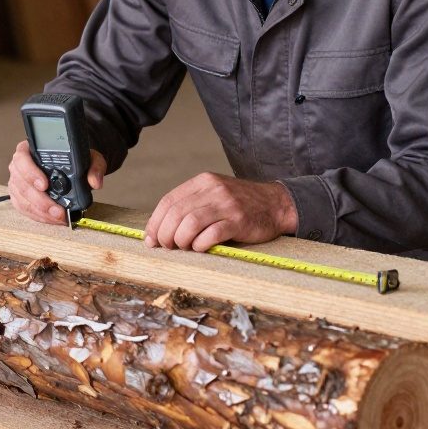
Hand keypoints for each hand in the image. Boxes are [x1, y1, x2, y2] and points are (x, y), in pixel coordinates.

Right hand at [7, 140, 106, 224]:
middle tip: (57, 210)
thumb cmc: (74, 160)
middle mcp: (20, 166)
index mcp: (30, 150)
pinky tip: (52, 218)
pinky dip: (39, 216)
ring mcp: (18, 182)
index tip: (44, 185)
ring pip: (22, 199)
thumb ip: (94, 167)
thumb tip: (95, 181)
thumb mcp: (88, 158)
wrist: (72, 167)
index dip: (30, 173)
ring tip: (58, 216)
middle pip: (21, 184)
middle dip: (40, 200)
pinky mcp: (20, 197)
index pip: (22, 159)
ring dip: (41, 211)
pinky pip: (24, 209)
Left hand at [144, 173, 297, 250]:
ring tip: (184, 247)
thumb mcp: (213, 195)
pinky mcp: (239, 220)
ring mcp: (227, 204)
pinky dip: (200, 244)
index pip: (168, 201)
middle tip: (168, 247)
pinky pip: (211, 234)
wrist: (276, 204)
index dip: (155, 223)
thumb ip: (189, 206)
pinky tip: (201, 247)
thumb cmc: (239, 205)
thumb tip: (158, 230)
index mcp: (202, 181)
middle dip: (166, 235)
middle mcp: (213, 189)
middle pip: (176, 213)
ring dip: (181, 240)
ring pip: (190, 224)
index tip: (151, 239)